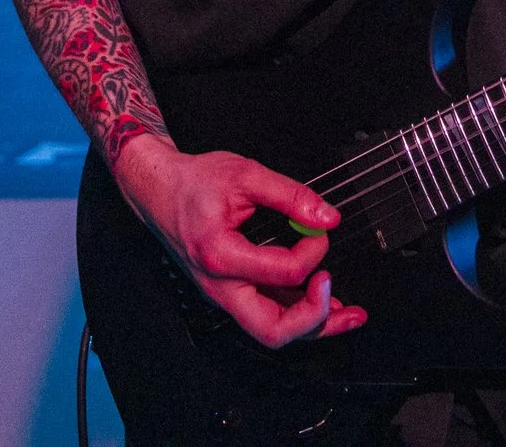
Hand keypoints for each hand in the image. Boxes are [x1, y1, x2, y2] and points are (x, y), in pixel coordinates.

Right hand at [110, 133, 368, 346]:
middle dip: (315, 319)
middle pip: (272, 329)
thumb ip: (290, 195)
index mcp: (220, 255)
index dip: (314, 249)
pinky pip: (265, 315)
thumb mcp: (244, 174)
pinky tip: (322, 305)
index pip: (283, 271)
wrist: (157, 191)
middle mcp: (219, 286)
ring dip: (313, 326)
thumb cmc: (193, 183)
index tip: (319, 228)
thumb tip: (326, 216)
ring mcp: (223, 295)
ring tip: (348, 315)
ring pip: (271, 330)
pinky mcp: (228, 293)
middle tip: (341, 298)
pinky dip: (297, 315)